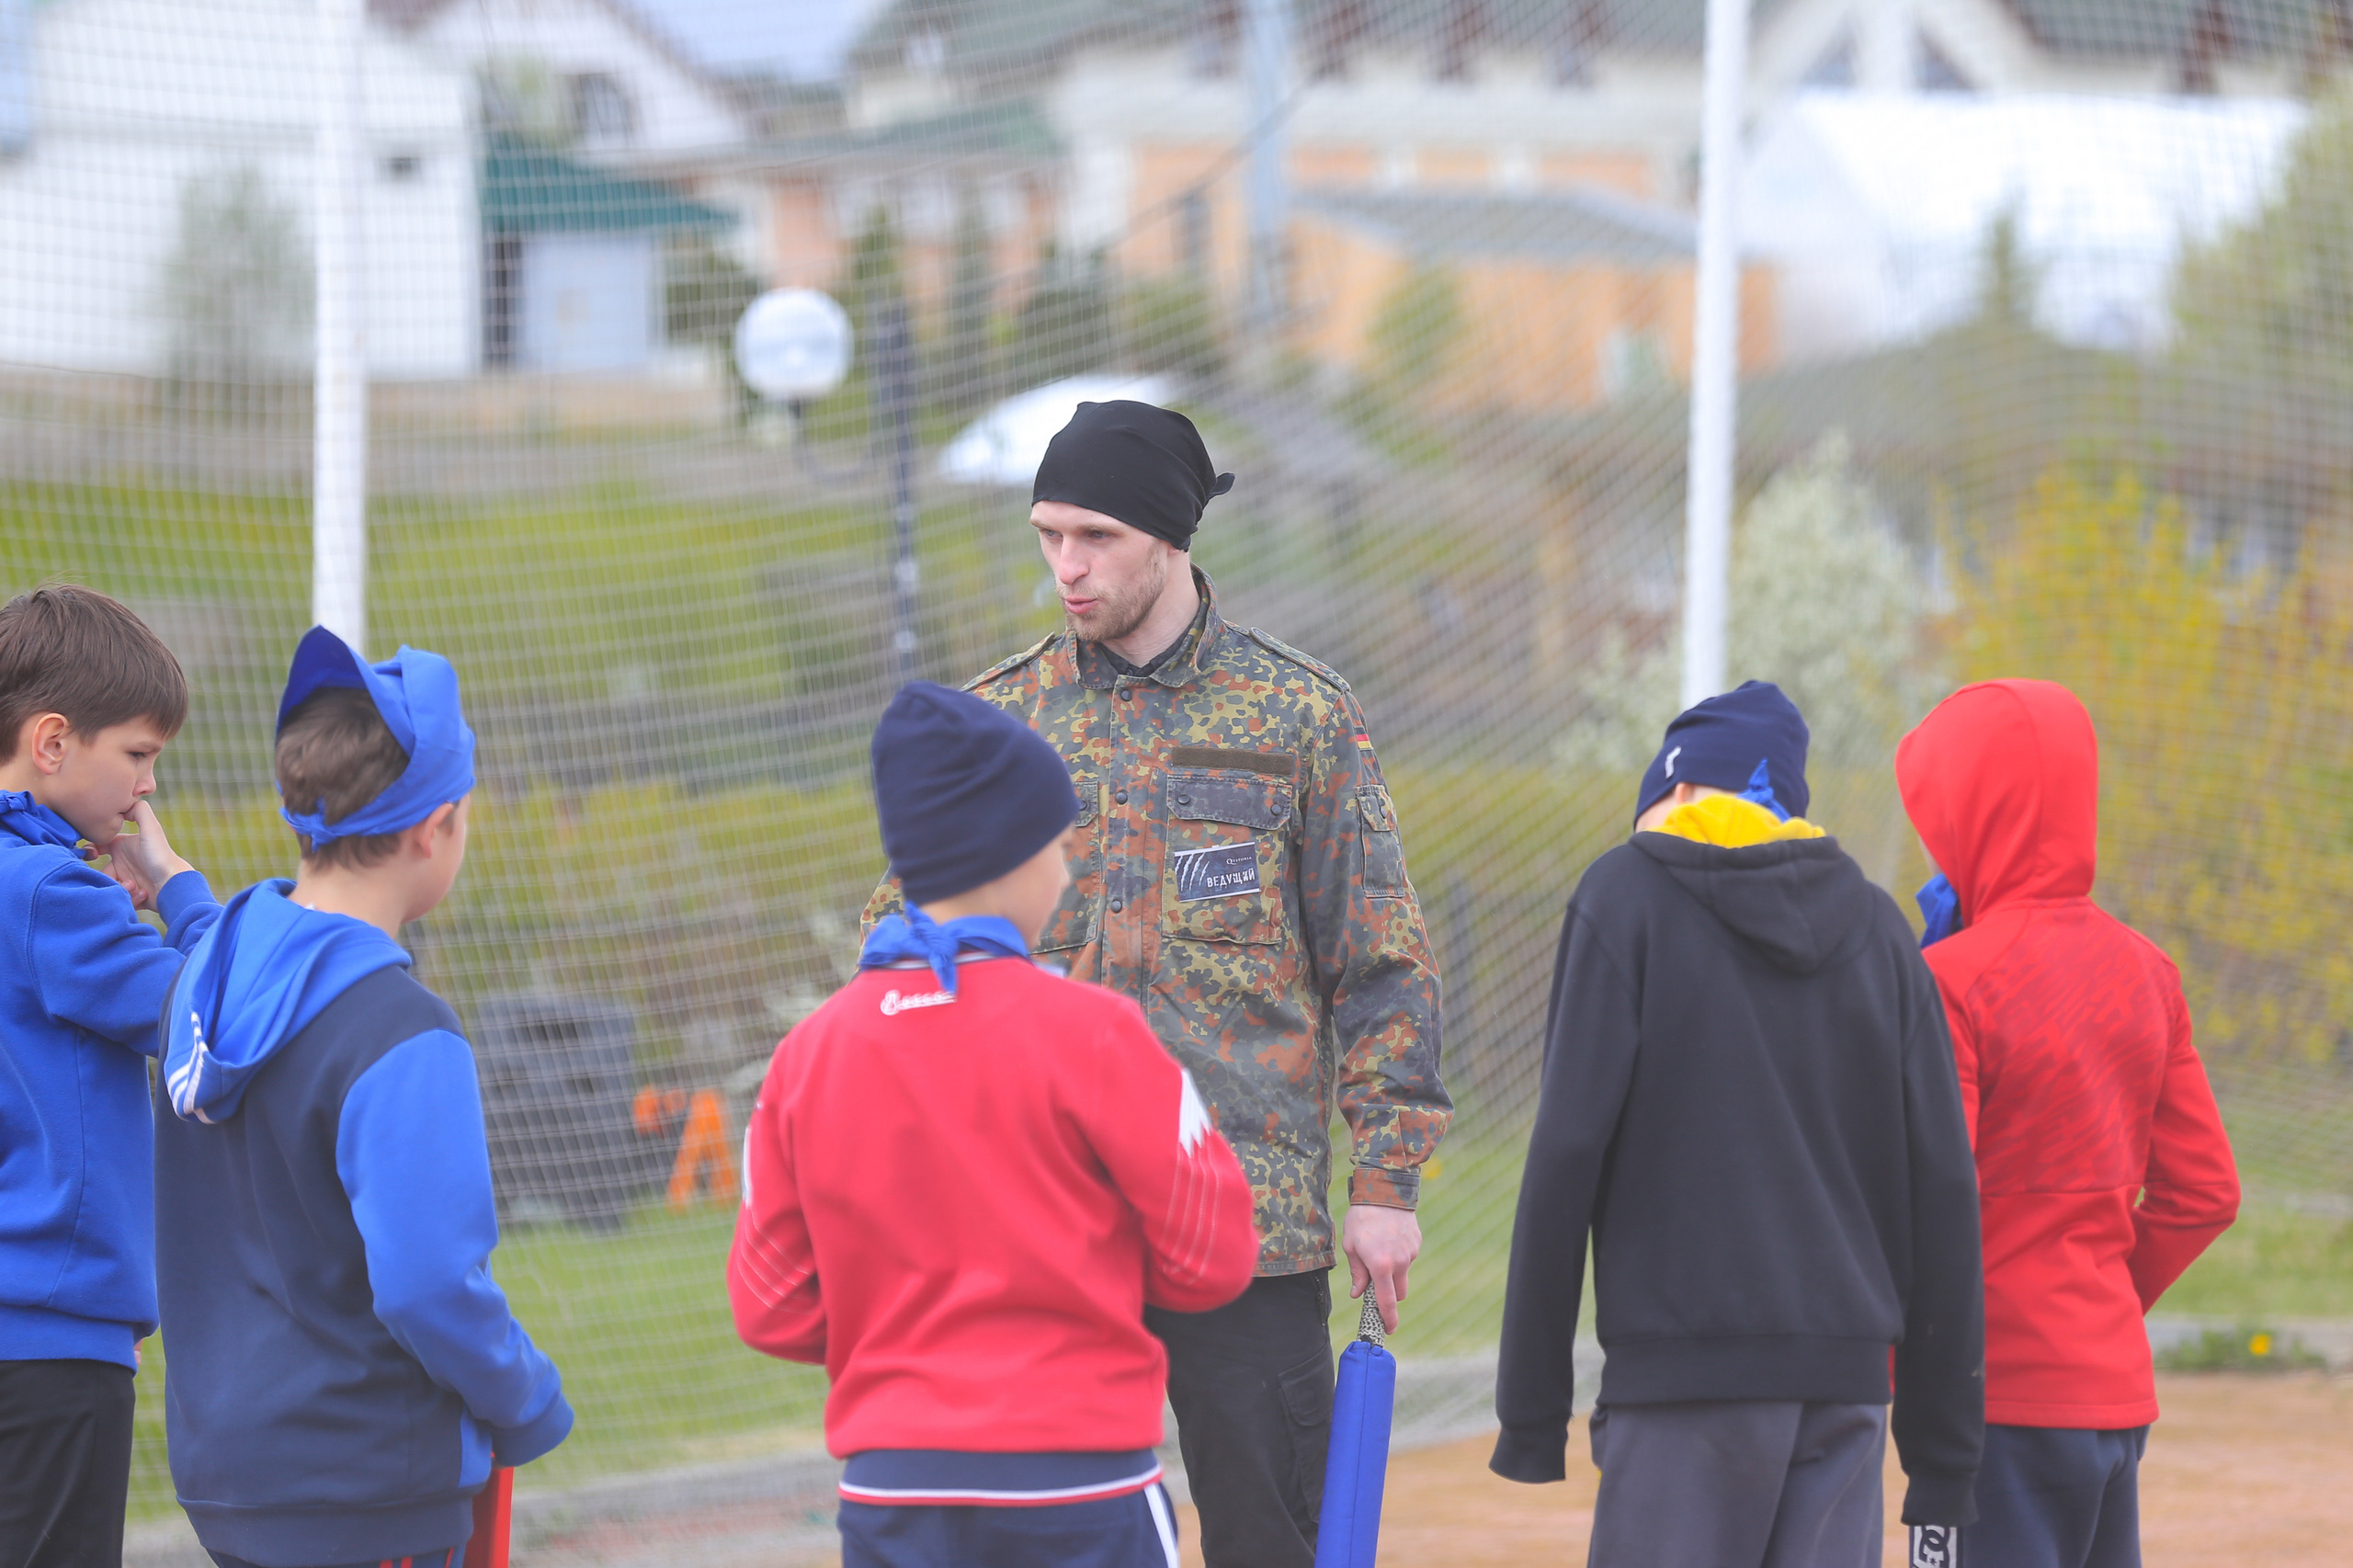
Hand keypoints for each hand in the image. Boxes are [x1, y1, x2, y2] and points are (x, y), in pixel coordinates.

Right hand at [94, 803, 191, 912]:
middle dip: (105, 876)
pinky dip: (130, 898)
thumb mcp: (151, 828)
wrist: (175, 883)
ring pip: (110, 886)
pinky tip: (143, 893)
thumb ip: (139, 811)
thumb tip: (123, 804)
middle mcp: (125, 863)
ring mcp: (129, 880)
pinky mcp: (133, 896)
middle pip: (101, 871)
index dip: (90, 849)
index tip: (89, 854)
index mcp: (124, 847)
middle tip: (113, 878)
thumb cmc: (160, 855)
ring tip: (133, 886)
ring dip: (119, 887)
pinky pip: (122, 899)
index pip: (99, 845)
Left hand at [1342, 1203, 1420, 1335]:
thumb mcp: (1351, 1246)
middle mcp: (1400, 1263)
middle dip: (1389, 1293)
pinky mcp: (1416, 1243)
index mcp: (1381, 1266)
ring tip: (1378, 1247)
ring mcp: (1411, 1253)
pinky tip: (1388, 1237)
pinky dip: (1399, 1255)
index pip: (1386, 1301)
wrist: (1384, 1190)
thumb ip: (1357, 1273)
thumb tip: (1357, 1293)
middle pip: (1399, 1293)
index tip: (1388, 1330)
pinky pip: (1408, 1257)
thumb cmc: (1361, 1218)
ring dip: (1393, 1271)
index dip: (1388, 1318)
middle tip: (1375, 1280)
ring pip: (1403, 1274)